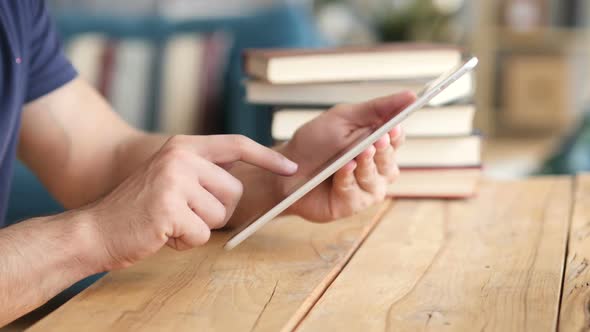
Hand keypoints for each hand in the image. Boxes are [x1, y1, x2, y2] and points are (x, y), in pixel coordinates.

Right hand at [83, 135, 296, 270]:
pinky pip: (202, 234)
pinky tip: (164, 235)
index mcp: (184, 146)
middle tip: (185, 214)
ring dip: (200, 228)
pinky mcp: (169, 207)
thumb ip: (204, 173)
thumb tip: (243, 181)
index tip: (291, 169)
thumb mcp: (173, 178)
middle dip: (217, 211)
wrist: (97, 230)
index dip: (267, 157)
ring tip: (172, 222)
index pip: (236, 144)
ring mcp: (174, 180)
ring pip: (220, 214)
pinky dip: (186, 243)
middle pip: (235, 191)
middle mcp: (181, 157)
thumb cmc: (141, 210)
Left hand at [278, 91, 415, 221]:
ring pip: (377, 177)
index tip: (394, 128)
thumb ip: (377, 109)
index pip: (397, 139)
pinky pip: (357, 192)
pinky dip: (348, 179)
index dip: (397, 134)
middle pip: (390, 159)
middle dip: (382, 150)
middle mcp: (376, 167)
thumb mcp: (344, 118)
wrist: (286, 168)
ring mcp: (366, 187)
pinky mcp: (352, 204)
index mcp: (376, 143)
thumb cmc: (314, 142)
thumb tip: (411, 96)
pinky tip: (341, 169)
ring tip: (356, 155)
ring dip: (366, 164)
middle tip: (376, 141)